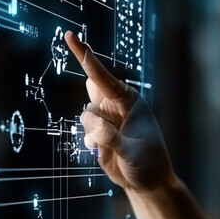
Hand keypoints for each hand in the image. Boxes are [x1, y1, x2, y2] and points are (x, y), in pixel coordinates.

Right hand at [66, 31, 173, 192]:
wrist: (148, 182)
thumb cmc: (148, 164)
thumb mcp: (132, 152)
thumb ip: (111, 139)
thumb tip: (92, 127)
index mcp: (131, 101)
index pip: (103, 77)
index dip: (85, 56)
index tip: (71, 36)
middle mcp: (117, 104)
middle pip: (92, 94)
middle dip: (95, 107)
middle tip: (85, 72)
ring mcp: (107, 117)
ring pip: (86, 116)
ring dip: (94, 133)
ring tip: (113, 147)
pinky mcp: (98, 131)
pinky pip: (86, 131)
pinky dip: (92, 142)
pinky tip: (104, 152)